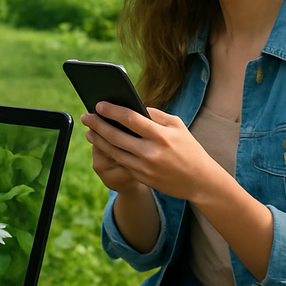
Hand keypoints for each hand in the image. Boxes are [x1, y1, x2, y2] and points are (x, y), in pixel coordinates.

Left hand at [83, 102, 216, 201]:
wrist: (200, 181)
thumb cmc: (189, 148)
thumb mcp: (177, 125)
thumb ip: (155, 115)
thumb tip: (132, 105)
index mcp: (161, 135)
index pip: (130, 119)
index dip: (112, 111)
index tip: (98, 104)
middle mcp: (151, 152)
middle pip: (116, 136)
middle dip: (98, 125)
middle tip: (86, 116)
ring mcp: (145, 168)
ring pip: (114, 151)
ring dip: (99, 140)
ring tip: (89, 131)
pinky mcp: (142, 178)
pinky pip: (121, 163)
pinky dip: (109, 153)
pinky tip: (102, 145)